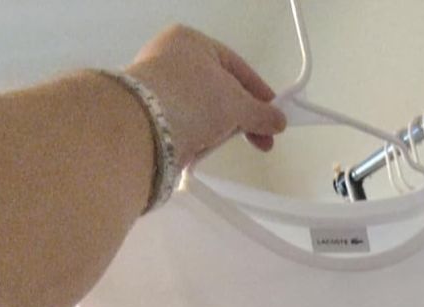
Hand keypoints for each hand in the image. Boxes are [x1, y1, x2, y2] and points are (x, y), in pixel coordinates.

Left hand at [124, 25, 286, 166]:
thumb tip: (279, 121)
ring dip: (219, 128)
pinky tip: (205, 147)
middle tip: (262, 141)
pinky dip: (198, 135)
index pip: (235, 66)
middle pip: (219, 90)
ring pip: (203, 109)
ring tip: (229, 144)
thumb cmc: (194, 98)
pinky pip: (185, 123)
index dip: (259, 93)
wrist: (144, 126)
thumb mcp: (237, 104)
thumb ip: (261, 113)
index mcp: (191, 41)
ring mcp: (158, 85)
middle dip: (242, 117)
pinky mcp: (150, 113)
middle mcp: (171, 58)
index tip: (275, 116)